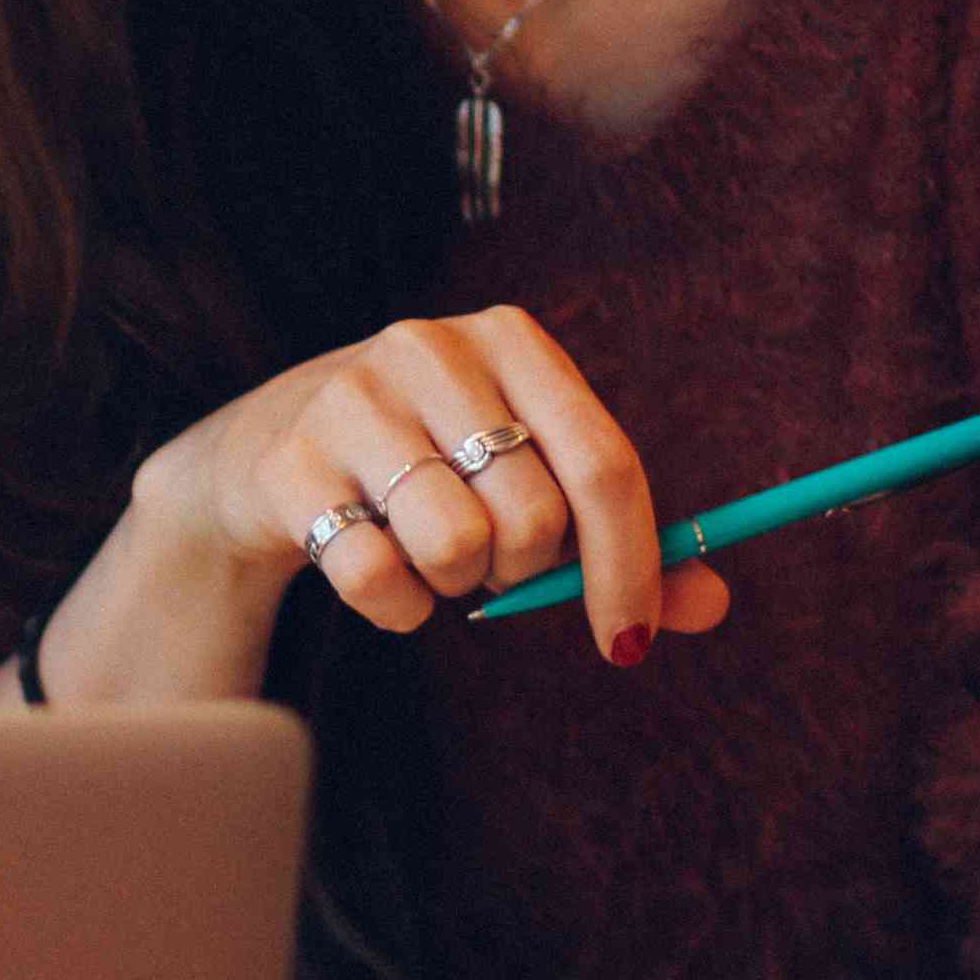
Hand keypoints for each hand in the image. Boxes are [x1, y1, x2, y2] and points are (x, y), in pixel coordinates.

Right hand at [136, 305, 727, 662]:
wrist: (269, 453)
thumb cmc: (434, 468)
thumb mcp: (529, 479)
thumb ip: (620, 540)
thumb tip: (709, 602)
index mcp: (510, 340)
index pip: (604, 463)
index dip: (631, 566)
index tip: (629, 640)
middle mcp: (429, 349)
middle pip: (534, 518)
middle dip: (521, 571)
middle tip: (487, 558)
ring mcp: (351, 400)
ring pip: (456, 548)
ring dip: (453, 585)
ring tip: (428, 550)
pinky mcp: (287, 463)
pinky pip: (376, 578)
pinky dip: (393, 606)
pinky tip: (373, 564)